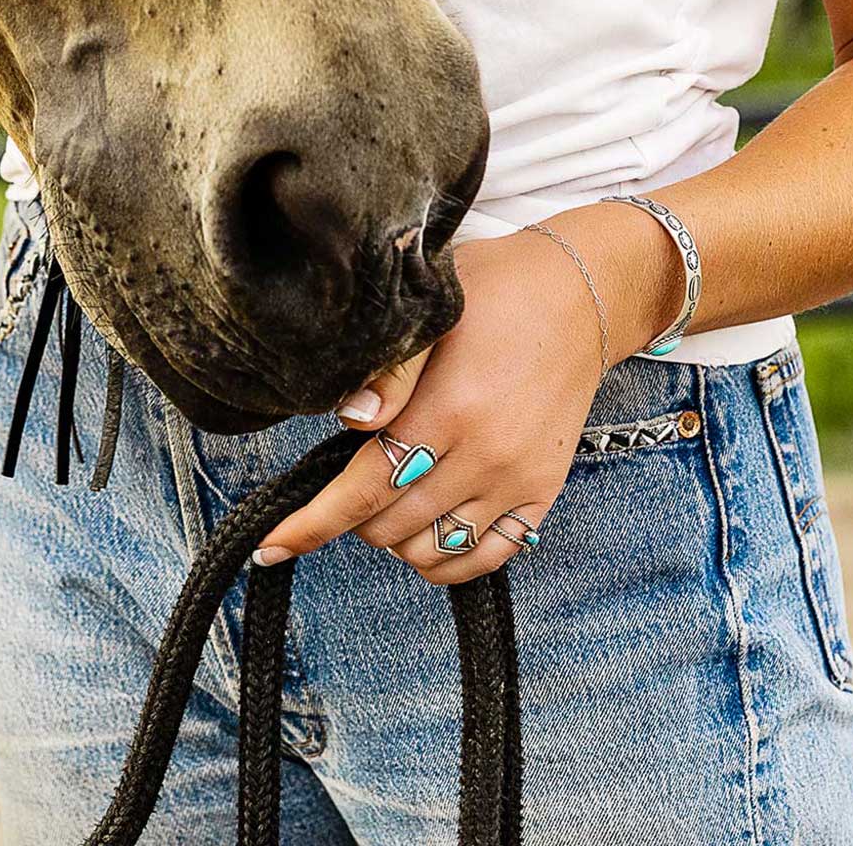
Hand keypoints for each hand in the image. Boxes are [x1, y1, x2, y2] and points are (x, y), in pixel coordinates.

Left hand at [252, 208, 675, 583]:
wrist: (578, 298)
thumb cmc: (494, 295)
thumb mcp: (431, 313)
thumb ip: (387, 372)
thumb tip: (349, 423)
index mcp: (447, 410)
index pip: (363, 490)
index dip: (312, 524)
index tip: (274, 546)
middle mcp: (485, 456)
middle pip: (391, 527)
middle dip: (354, 517)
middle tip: (351, 483)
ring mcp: (518, 480)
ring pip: (433, 551)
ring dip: (396, 538)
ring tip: (390, 502)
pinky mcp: (543, 491)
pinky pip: (488, 557)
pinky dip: (447, 558)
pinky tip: (429, 531)